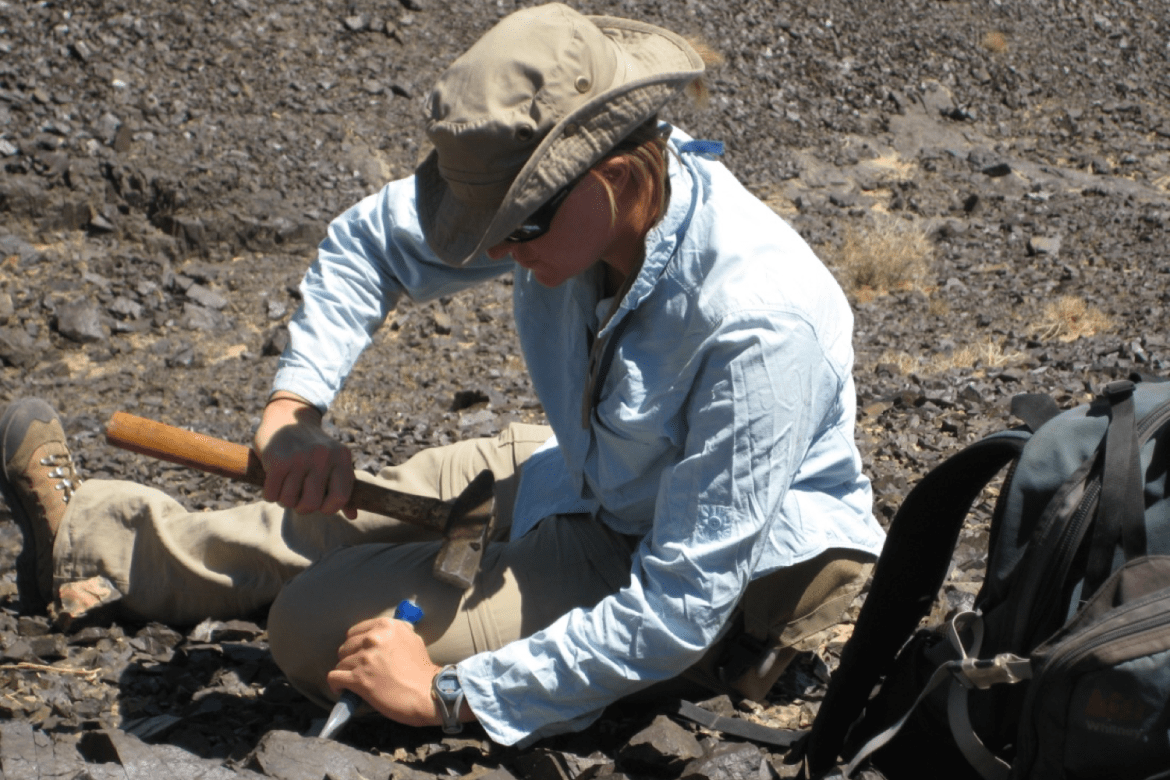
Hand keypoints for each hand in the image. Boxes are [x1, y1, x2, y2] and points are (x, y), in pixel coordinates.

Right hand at [253, 393, 355, 517]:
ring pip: (289, 501)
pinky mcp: (277, 460)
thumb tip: (353, 516)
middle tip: (298, 496)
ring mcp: (300, 457)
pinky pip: (272, 495)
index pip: (341, 497)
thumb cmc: (313, 448)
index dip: (329, 508)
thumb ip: (343, 487)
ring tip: (286, 486)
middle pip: (311, 504)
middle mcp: (323, 456)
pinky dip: (270, 494)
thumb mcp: (334, 461)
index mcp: (342, 457)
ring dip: (284, 499)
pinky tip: (274, 481)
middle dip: (302, 507)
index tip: (320, 505)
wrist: (286, 418)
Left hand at [327, 617, 442, 727]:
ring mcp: (364, 659)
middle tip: (358, 669)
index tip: (360, 654)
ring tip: (355, 682)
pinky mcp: (358, 679)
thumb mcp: (412, 639)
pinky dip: (336, 684)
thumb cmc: (422, 668)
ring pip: (340, 664)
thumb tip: (383, 632)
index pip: (355, 632)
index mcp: (386, 626)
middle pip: (345, 647)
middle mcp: (373, 639)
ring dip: (346, 673)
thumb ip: (395, 632)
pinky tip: (343, 689)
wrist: (428, 692)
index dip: (356, 644)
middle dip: (350, 659)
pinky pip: (334, 678)